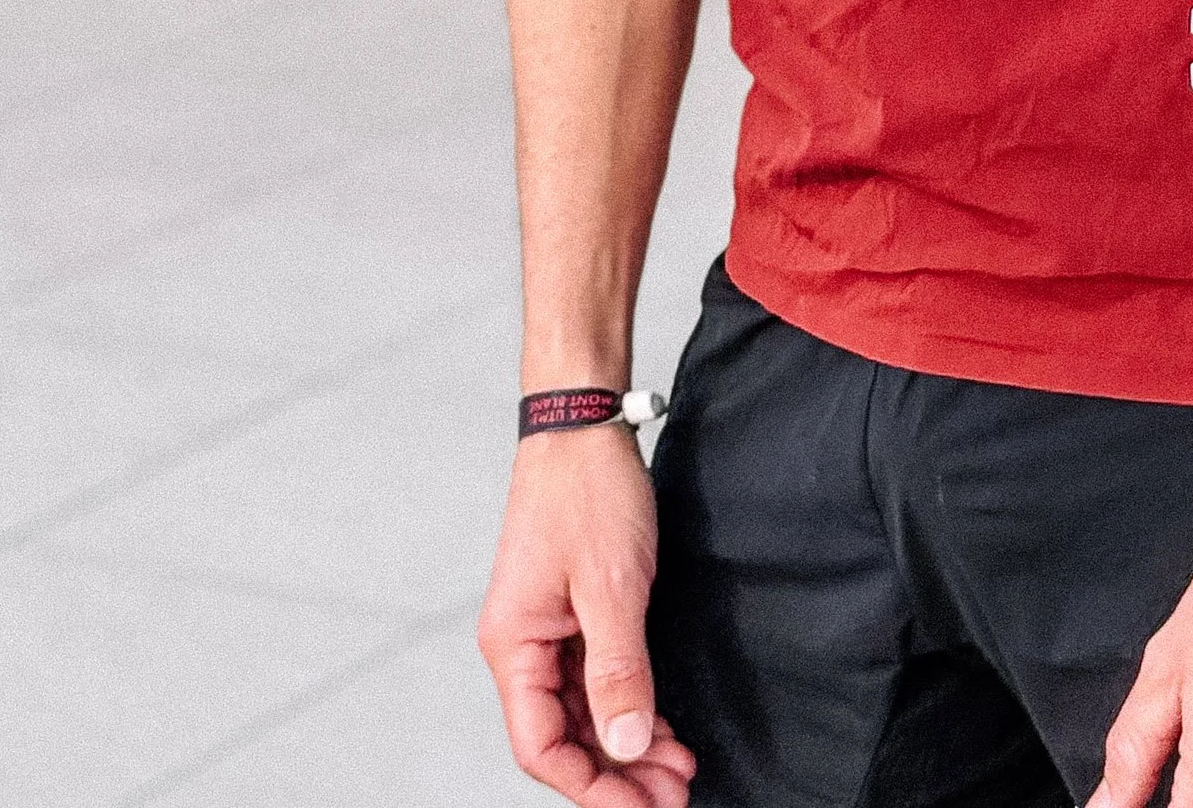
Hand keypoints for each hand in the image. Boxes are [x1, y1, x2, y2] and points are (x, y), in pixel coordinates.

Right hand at [479, 428, 696, 802]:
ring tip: (679, 769)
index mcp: (513, 645)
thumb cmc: (588, 491)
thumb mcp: (612, 586)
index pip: (541, 747)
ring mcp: (547, 630)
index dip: (589, 788)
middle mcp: (522, 646)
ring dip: (627, 746)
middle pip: (562, 738)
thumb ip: (617, 671)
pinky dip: (628, 707)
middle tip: (674, 797)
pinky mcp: (571, 613)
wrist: (586, 422)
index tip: (642, 806)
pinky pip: (594, 680)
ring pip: (582, 714)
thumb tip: (622, 748)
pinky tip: (663, 728)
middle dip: (616, 774)